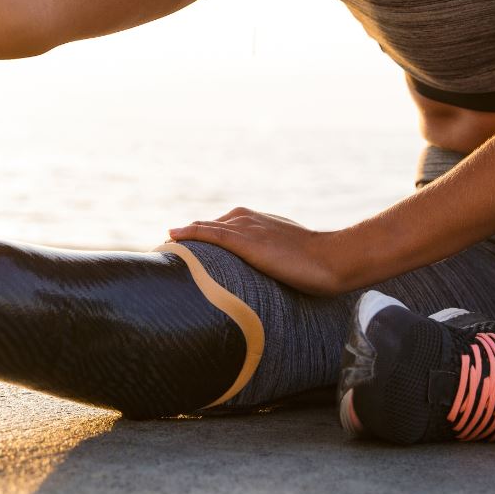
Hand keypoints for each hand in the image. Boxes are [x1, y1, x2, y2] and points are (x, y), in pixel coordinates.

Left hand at [168, 207, 350, 297]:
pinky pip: (210, 233)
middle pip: (204, 228)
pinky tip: (173, 237)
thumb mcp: (283, 253)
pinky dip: (190, 234)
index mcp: (252, 220)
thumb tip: (260, 275)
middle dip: (186, 241)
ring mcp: (244, 227)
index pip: (215, 228)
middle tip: (165, 255)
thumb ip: (265, 258)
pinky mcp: (245, 240)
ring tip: (163, 250)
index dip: (197, 240)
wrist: (332, 259)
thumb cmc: (313, 261)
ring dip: (182, 239)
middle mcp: (244, 218)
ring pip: (203, 230)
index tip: (179, 252)